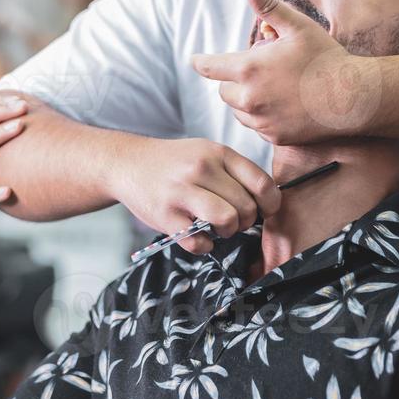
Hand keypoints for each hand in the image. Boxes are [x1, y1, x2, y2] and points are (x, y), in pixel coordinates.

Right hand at [110, 136, 280, 254]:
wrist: (128, 163)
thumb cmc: (175, 162)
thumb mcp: (207, 152)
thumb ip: (235, 172)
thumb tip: (268, 201)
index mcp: (217, 153)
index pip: (262, 183)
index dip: (270, 204)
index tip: (264, 210)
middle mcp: (201, 169)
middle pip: (246, 208)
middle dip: (246, 221)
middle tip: (234, 219)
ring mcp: (181, 192)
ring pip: (227, 221)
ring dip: (228, 232)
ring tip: (218, 228)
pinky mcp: (165, 216)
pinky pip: (199, 242)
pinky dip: (204, 246)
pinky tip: (199, 235)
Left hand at [192, 0, 381, 144]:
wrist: (353, 97)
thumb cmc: (325, 57)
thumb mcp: (297, 27)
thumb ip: (269, 8)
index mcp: (249, 69)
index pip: (210, 67)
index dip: (200, 62)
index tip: (194, 60)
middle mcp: (249, 99)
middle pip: (224, 91)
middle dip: (235, 80)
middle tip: (260, 70)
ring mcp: (262, 121)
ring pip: (239, 111)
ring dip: (247, 100)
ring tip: (274, 88)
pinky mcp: (275, 137)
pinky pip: (258, 126)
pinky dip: (264, 117)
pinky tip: (285, 105)